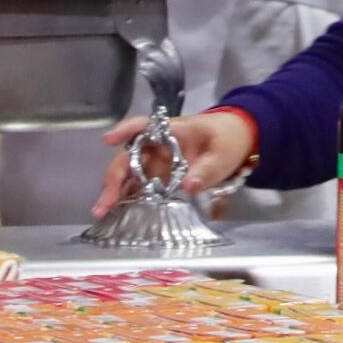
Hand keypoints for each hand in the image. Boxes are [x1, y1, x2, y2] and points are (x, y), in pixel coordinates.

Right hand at [91, 110, 253, 216]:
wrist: (238, 142)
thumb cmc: (226, 139)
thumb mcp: (221, 154)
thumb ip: (206, 170)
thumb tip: (187, 187)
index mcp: (171, 132)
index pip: (143, 126)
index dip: (124, 131)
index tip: (108, 140)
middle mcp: (157, 146)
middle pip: (129, 158)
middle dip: (114, 178)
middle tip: (104, 202)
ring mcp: (158, 163)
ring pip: (130, 175)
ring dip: (117, 192)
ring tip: (104, 213)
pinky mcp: (161, 178)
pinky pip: (141, 188)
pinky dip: (130, 200)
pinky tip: (120, 215)